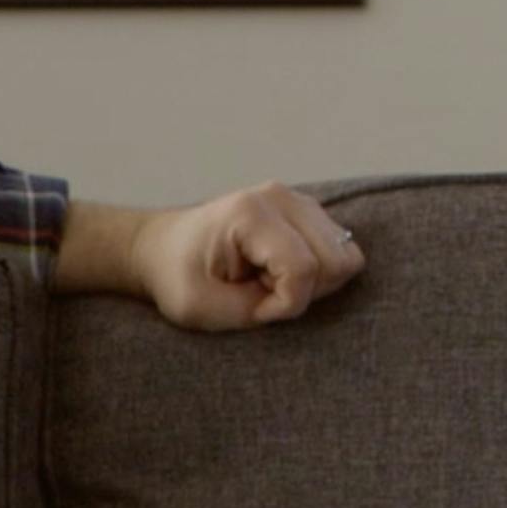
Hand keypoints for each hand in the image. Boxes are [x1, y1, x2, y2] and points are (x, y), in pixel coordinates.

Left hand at [136, 182, 363, 329]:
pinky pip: (338, 250)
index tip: (251, 309)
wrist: (161, 249)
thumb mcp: (201, 307)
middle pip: (335, 260)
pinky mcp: (306, 211)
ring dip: (311, 281)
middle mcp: (281, 197)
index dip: (283, 304)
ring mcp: (298, 200)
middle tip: (260, 291)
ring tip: (267, 279)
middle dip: (303, 290)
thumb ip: (255, 310)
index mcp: (250, 213)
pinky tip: (276, 270)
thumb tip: (302, 296)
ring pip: (345, 255)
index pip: (302, 269)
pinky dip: (315, 270)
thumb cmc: (176, 277)